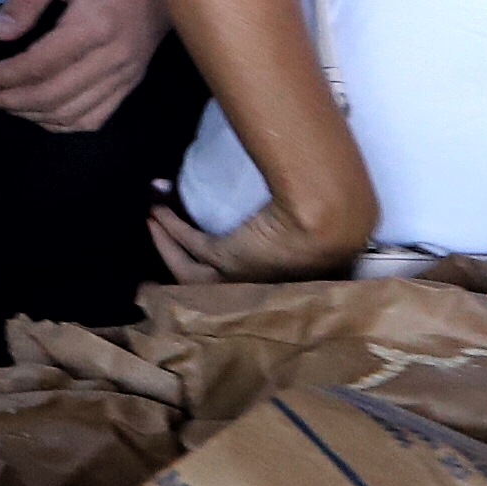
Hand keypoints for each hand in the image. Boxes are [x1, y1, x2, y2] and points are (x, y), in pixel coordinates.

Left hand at [0, 0, 166, 132]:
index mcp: (95, 25)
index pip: (37, 67)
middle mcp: (114, 57)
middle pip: (51, 97)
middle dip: (5, 100)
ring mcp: (127, 73)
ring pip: (72, 114)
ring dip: (29, 114)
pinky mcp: (133, 79)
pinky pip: (96, 117)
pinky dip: (62, 122)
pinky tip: (38, 111)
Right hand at [149, 195, 369, 283]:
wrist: (329, 220)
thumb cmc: (334, 219)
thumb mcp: (324, 227)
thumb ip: (315, 223)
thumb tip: (314, 195)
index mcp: (285, 285)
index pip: (245, 286)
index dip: (222, 278)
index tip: (203, 265)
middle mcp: (258, 290)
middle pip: (208, 286)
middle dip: (179, 267)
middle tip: (158, 254)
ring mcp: (239, 280)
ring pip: (188, 271)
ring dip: (167, 244)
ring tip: (152, 218)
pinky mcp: (226, 259)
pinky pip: (188, 246)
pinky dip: (169, 228)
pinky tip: (157, 210)